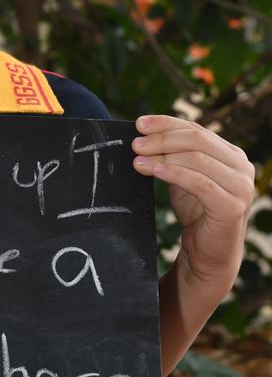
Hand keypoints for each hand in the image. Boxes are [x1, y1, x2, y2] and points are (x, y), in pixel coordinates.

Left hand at [131, 115, 254, 286]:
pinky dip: (175, 174)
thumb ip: (173, 156)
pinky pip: (199, 183)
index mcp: (231, 154)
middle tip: (135, 144)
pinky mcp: (232, 207)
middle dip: (161, 139)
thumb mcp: (183, 177)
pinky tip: (155, 171)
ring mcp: (240, 186)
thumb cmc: (195, 211)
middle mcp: (241, 166)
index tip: (139, 124)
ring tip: (138, 159)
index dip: (166, 123)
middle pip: (196, 140)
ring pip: (197, 159)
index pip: (196, 129)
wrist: (208, 252)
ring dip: (162, 155)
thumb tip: (143, 135)